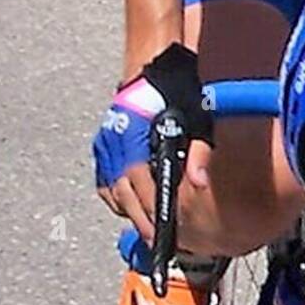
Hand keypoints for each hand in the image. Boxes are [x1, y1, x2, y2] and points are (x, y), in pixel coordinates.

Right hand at [93, 43, 212, 244]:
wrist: (152, 62)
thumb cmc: (175, 88)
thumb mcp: (195, 115)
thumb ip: (199, 151)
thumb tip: (200, 183)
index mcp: (134, 136)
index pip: (141, 185)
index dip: (152, 213)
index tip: (164, 235)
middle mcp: (114, 142)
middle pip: (124, 194)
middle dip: (141, 221)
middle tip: (156, 242)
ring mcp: (106, 142)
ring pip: (112, 189)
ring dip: (129, 210)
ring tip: (146, 229)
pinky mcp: (104, 142)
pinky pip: (105, 179)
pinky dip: (116, 195)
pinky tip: (130, 206)